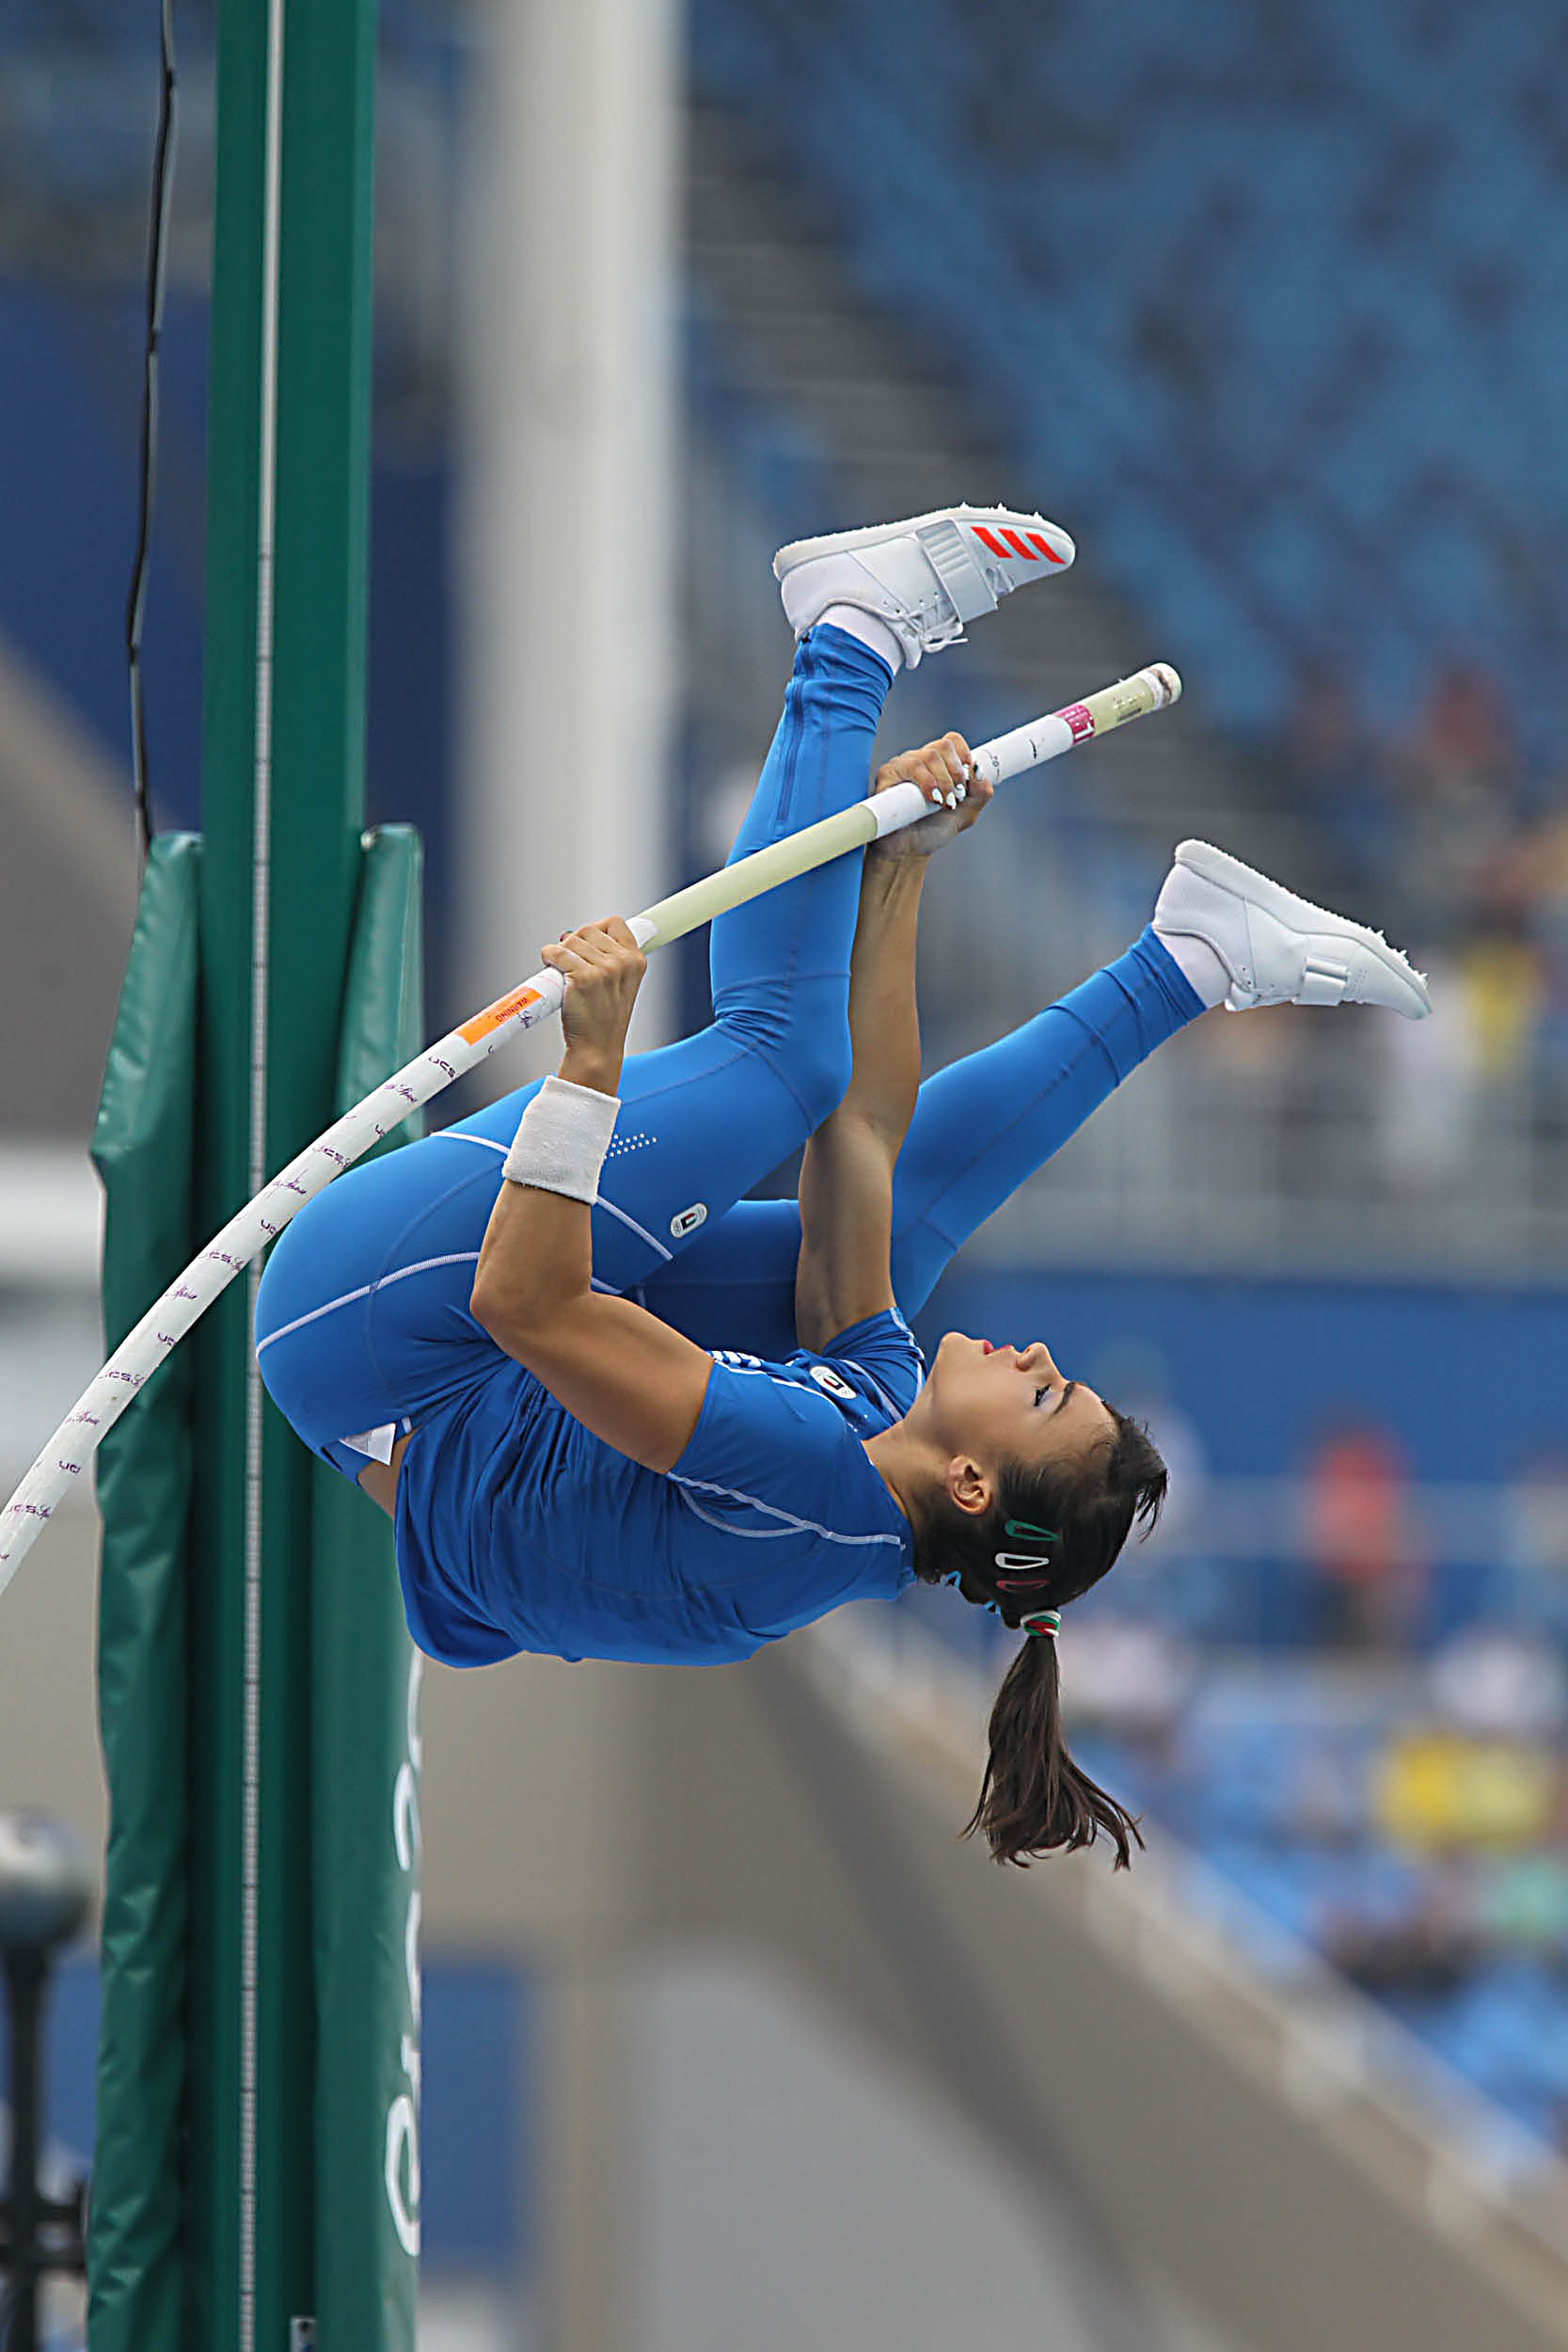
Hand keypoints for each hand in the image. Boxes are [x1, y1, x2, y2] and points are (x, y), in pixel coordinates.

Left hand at [540, 917, 645, 1088]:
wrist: (597, 1049)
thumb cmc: (604, 1020)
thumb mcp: (621, 986)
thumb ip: (613, 960)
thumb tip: (583, 936)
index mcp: (636, 962)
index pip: (614, 923)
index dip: (596, 928)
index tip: (588, 939)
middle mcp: (622, 963)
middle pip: (588, 929)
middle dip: (574, 943)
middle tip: (570, 962)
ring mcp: (604, 970)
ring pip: (571, 940)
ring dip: (560, 952)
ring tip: (563, 972)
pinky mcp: (583, 977)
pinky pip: (557, 953)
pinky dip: (549, 958)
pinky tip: (552, 968)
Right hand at [866, 732, 992, 859]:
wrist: (908, 852)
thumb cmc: (931, 831)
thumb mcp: (966, 814)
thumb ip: (980, 793)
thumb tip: (978, 771)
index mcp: (938, 764)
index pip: (952, 741)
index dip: (964, 755)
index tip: (967, 779)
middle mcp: (919, 760)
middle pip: (943, 746)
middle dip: (956, 773)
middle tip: (955, 797)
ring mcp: (902, 765)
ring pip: (929, 756)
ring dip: (944, 781)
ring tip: (943, 803)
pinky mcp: (887, 775)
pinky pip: (910, 767)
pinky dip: (927, 783)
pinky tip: (931, 799)